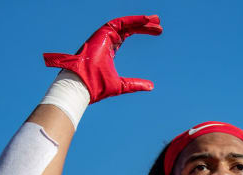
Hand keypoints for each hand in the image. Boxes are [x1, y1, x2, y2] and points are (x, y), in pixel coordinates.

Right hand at [43, 15, 161, 102]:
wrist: (83, 85)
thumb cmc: (98, 86)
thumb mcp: (122, 85)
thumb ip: (136, 84)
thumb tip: (151, 86)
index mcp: (109, 50)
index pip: (127, 35)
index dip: (142, 31)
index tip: (158, 31)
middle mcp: (107, 41)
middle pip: (129, 28)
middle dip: (144, 25)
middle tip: (159, 23)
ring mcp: (104, 36)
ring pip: (126, 24)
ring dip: (141, 21)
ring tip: (156, 20)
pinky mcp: (103, 33)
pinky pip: (121, 23)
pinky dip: (134, 20)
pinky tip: (146, 20)